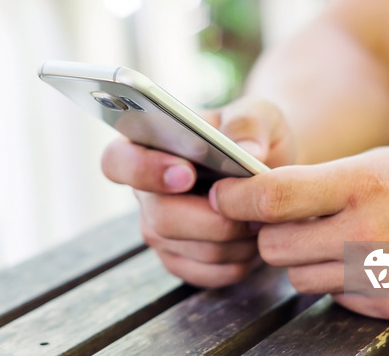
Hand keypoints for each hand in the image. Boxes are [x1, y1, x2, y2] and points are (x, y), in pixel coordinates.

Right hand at [102, 98, 294, 286]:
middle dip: (211, 219)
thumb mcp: (258, 115)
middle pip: (160, 218)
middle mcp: (144, 193)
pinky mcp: (180, 261)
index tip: (186, 174)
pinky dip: (239, 262)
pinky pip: (207, 273)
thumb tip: (247, 152)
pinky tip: (254, 241)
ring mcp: (158, 231)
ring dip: (234, 240)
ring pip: (190, 250)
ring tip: (261, 220)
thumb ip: (248, 125)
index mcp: (146, 146)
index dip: (144, 171)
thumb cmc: (253, 135)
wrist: (270, 169)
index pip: (118, 161)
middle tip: (250, 210)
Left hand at [209, 145, 388, 317]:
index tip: (223, 196)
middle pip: (273, 246)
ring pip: (297, 277)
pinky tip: (364, 259)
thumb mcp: (383, 162)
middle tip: (286, 220)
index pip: (273, 196)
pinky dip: (335, 279)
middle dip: (270, 233)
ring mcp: (379, 276)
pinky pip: (331, 296)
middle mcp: (368, 232)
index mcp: (363, 183)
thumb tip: (264, 201)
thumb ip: (323, 183)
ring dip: (302, 259)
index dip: (236, 198)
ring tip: (334, 237)